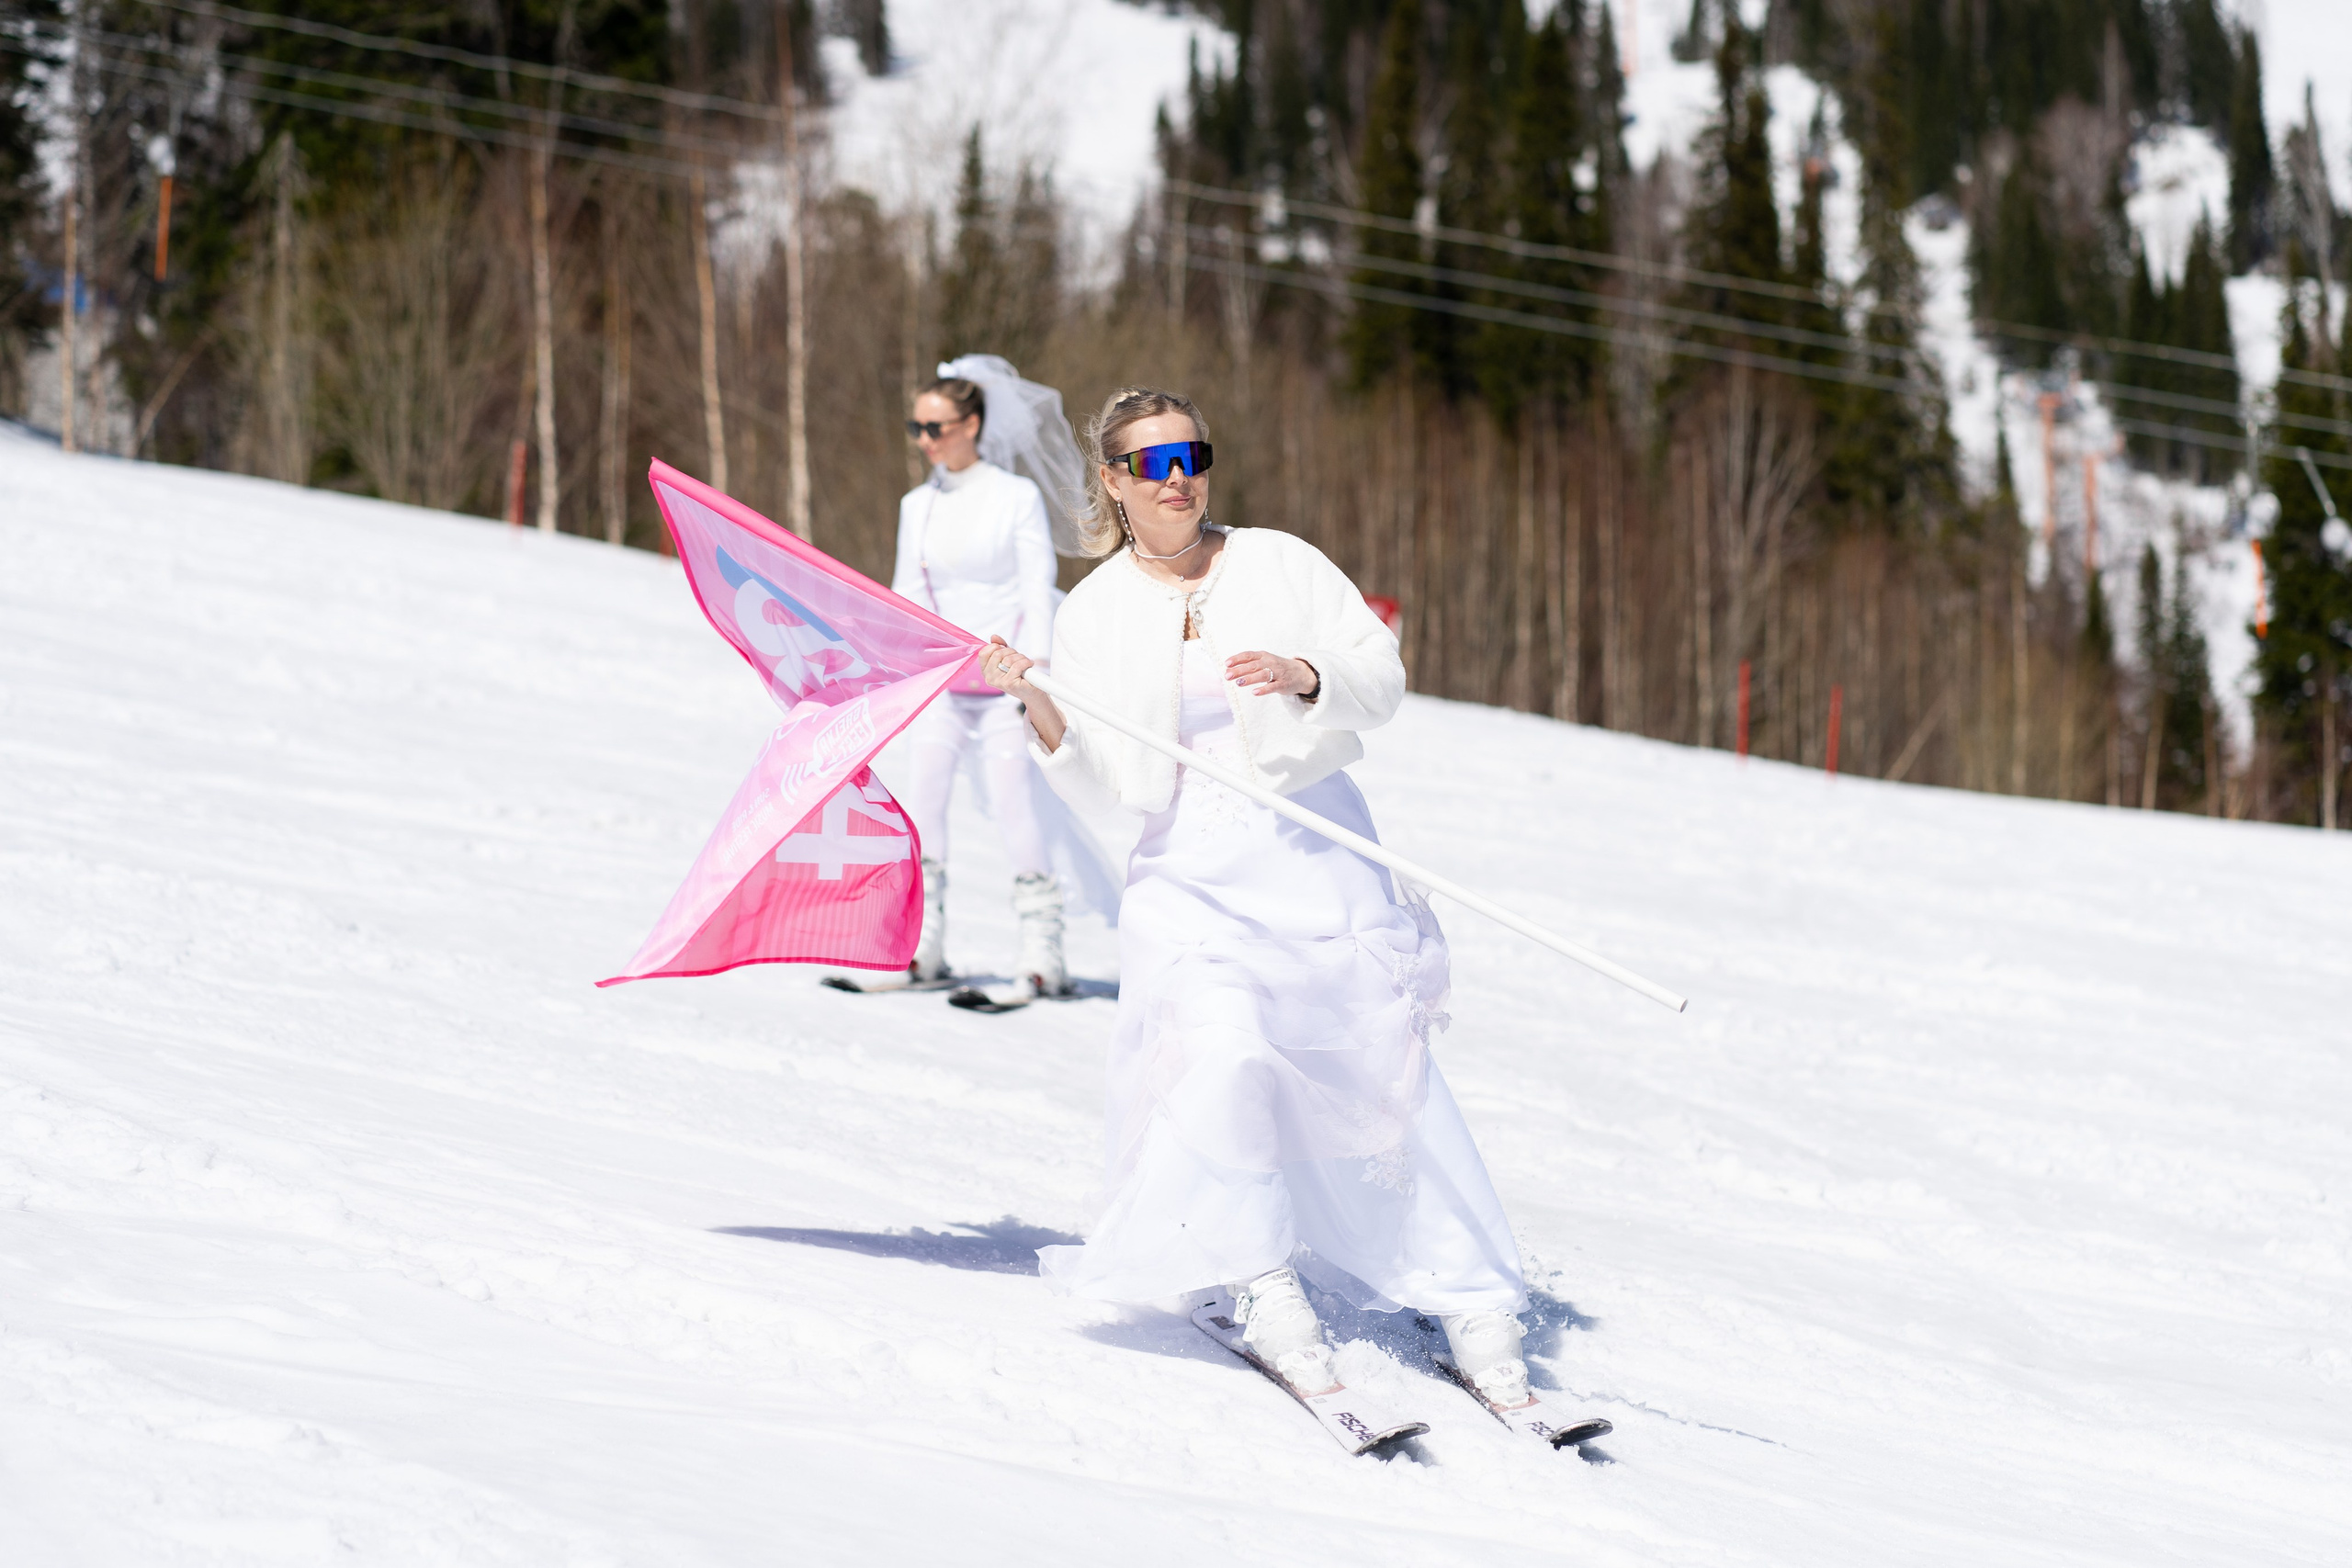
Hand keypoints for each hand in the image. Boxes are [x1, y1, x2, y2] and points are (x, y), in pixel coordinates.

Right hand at [980, 636, 1067, 750]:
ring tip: (1025, 663)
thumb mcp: (1008, 657)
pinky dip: (1026, 662)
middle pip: (997, 653)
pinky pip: (1017, 665)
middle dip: (1011, 651)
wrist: (1032, 691)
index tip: (1005, 649)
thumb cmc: (1020, 674)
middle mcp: (989, 677)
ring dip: (1021, 657)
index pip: (983, 653)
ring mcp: (998, 682)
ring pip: (1008, 659)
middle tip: (1019, 657)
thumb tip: (994, 637)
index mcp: (986, 671)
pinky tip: (1029, 665)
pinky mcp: (1009, 683)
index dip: (995, 646)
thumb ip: (1000, 647)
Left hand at [1226, 650, 1319, 697]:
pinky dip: (1263, 689)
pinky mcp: (1283, 684)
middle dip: (1239, 670)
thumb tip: (1229, 669)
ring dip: (1250, 678)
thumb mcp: (1265, 662)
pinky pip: (1272, 687)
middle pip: (1253, 665)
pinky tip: (1254, 692)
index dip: (1237, 659)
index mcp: (1264, 656)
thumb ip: (1249, 665)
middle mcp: (1270, 663)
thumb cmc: (1278, 667)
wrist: (1301, 673)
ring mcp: (1277, 673)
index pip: (1248, 655)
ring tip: (1238, 683)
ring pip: (1262, 675)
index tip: (1226, 664)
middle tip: (1227, 676)